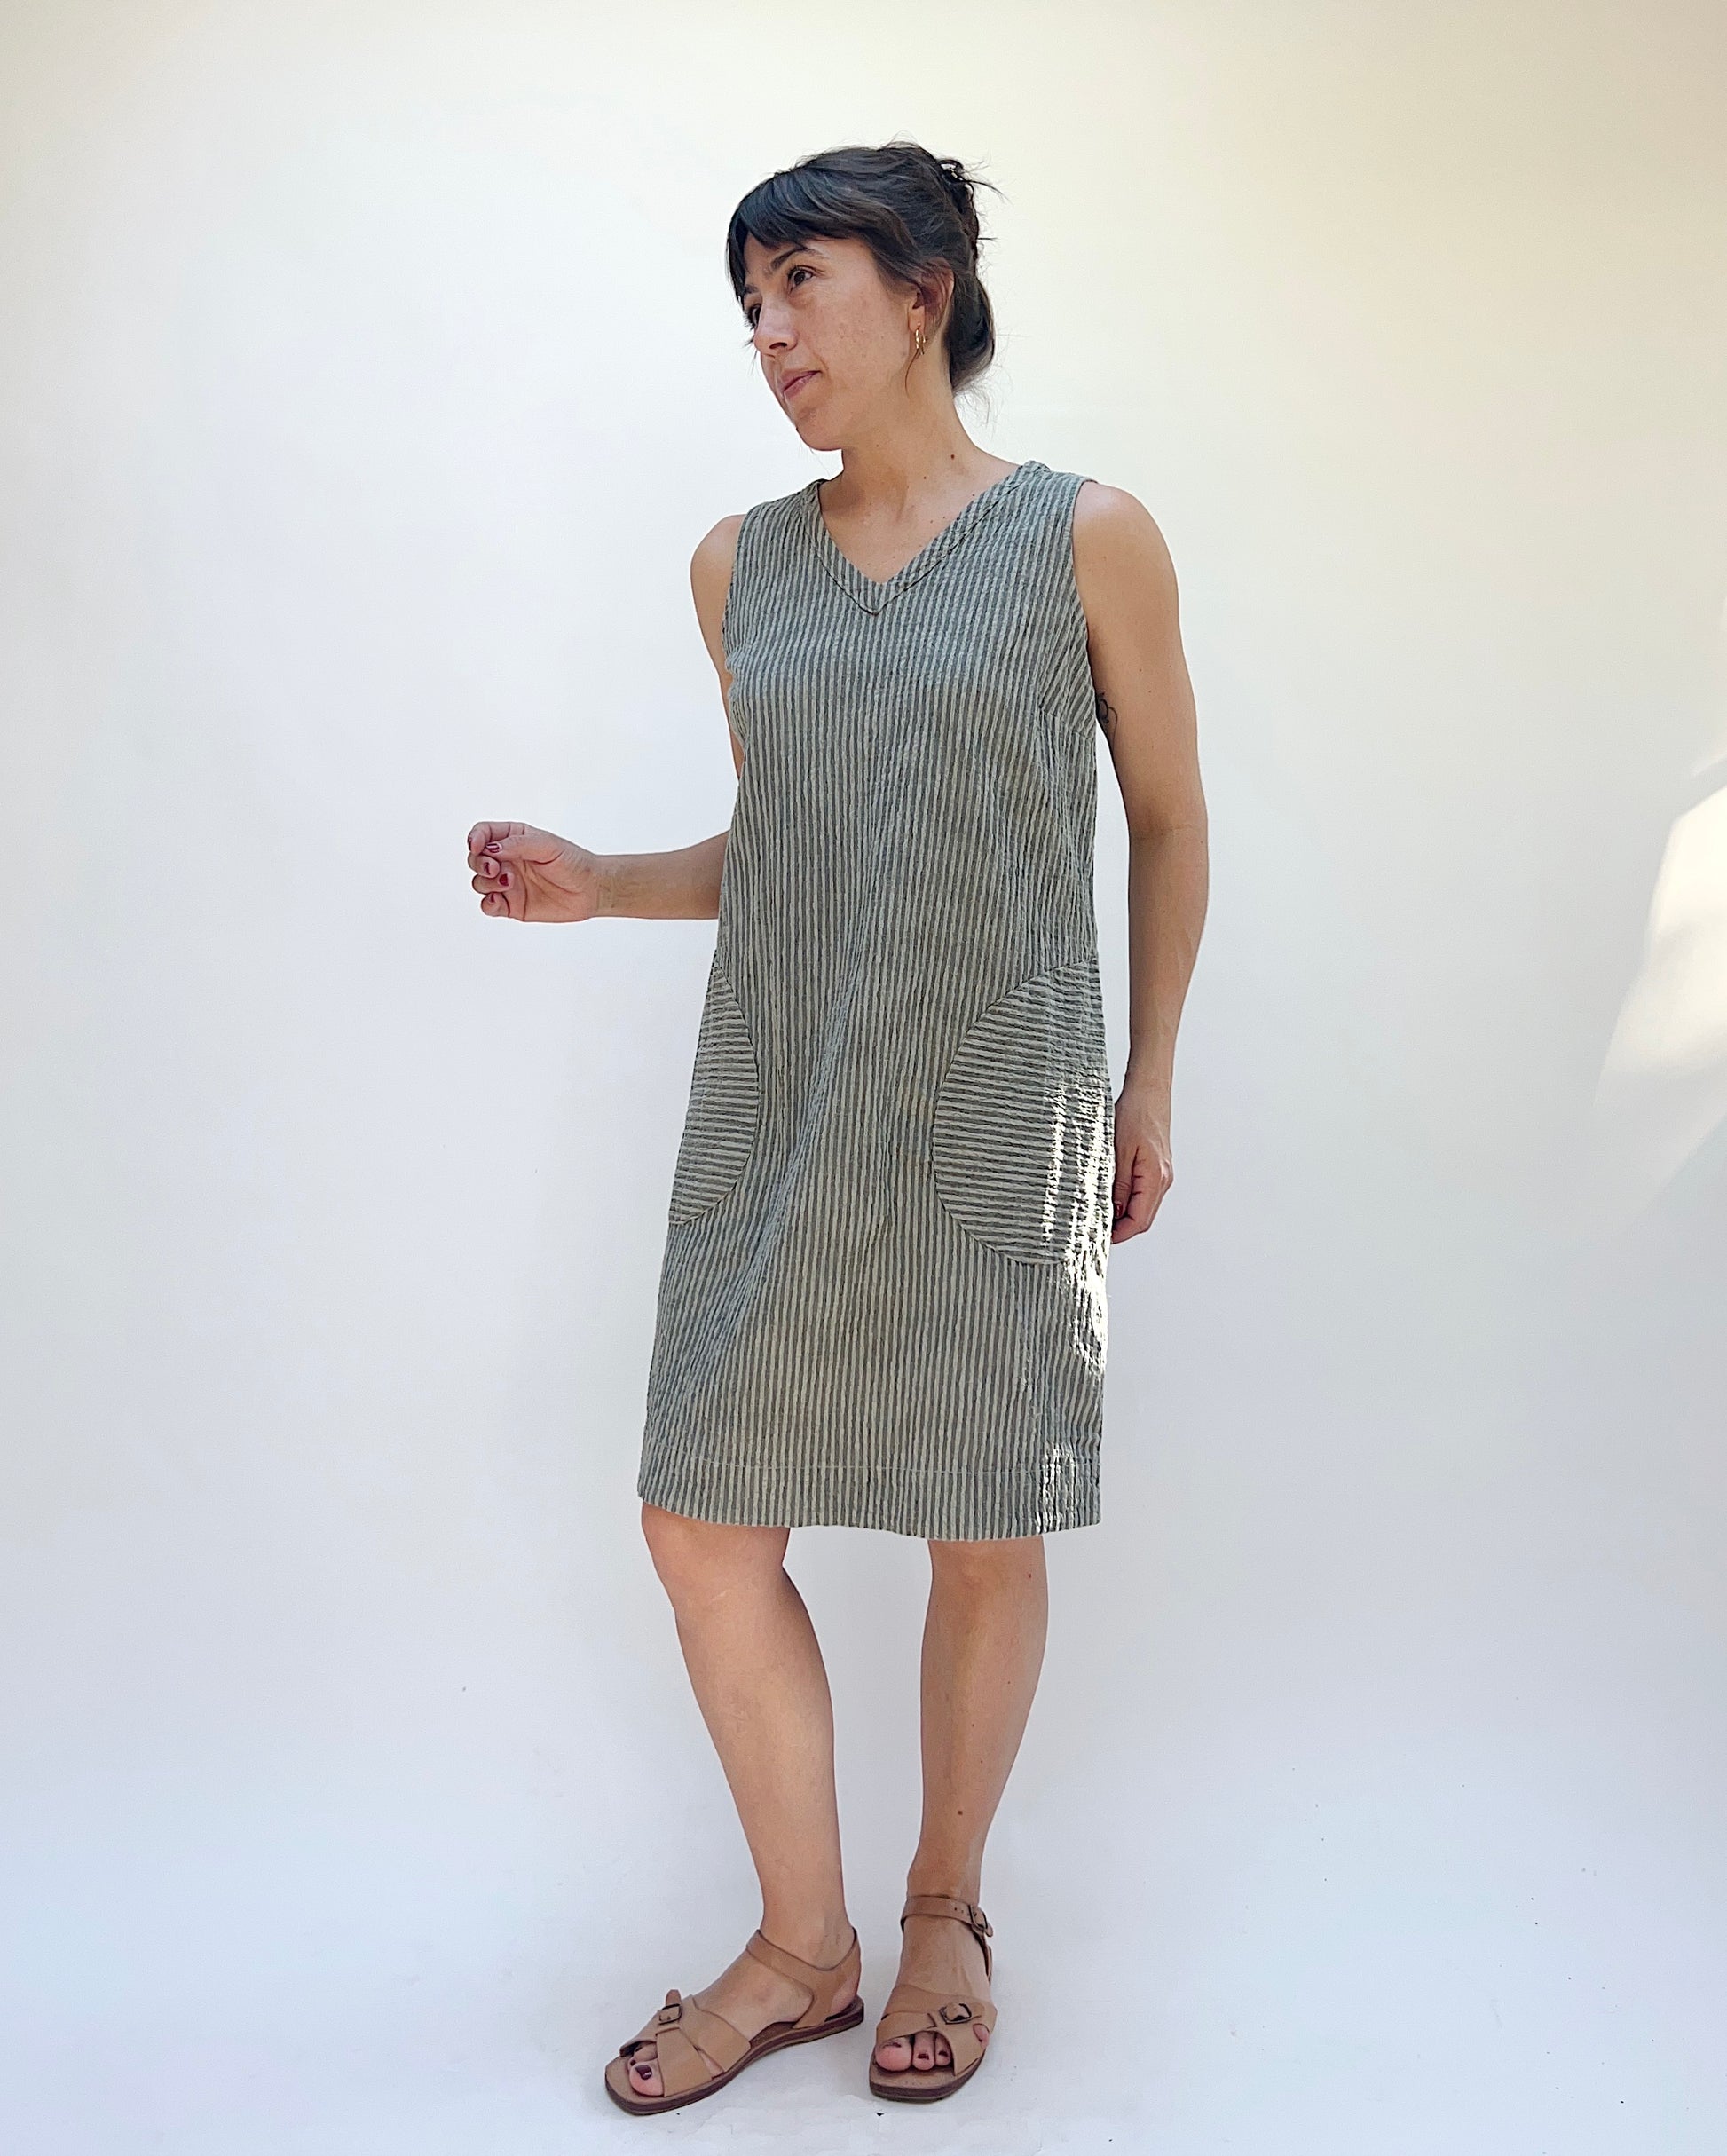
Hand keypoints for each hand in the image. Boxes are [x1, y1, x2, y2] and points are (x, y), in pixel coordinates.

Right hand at [465, 822, 601, 922]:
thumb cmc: (573, 862)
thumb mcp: (547, 845)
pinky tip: (498, 900)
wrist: (591, 890)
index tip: (477, 847)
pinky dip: (488, 904)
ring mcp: (508, 884)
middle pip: (476, 859)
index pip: (483, 834)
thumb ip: (518, 844)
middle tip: (494, 868)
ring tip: (510, 882)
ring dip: (487, 883)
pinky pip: (488, 906)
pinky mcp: (512, 905)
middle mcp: (507, 860)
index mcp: (513, 839)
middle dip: (479, 863)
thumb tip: (490, 849)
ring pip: (479, 883)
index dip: (475, 838)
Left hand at [1110, 1077, 1173, 1241]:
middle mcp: (1163, 1180)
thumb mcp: (1119, 1151)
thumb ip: (1119, 1184)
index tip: (1101, 1238)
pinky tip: (1111, 1197)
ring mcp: (1162, 1174)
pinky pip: (1144, 1193)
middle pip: (1144, 1218)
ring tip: (1100, 1215)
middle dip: (1122, 1229)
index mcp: (1155, 1178)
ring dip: (1125, 1216)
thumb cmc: (1135, 1114)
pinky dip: (1129, 1202)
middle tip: (1096, 1231)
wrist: (1149, 1092)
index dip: (1120, 1234)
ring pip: (1144, 1207)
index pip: (1140, 1221)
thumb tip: (1115, 1213)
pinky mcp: (1157, 1168)